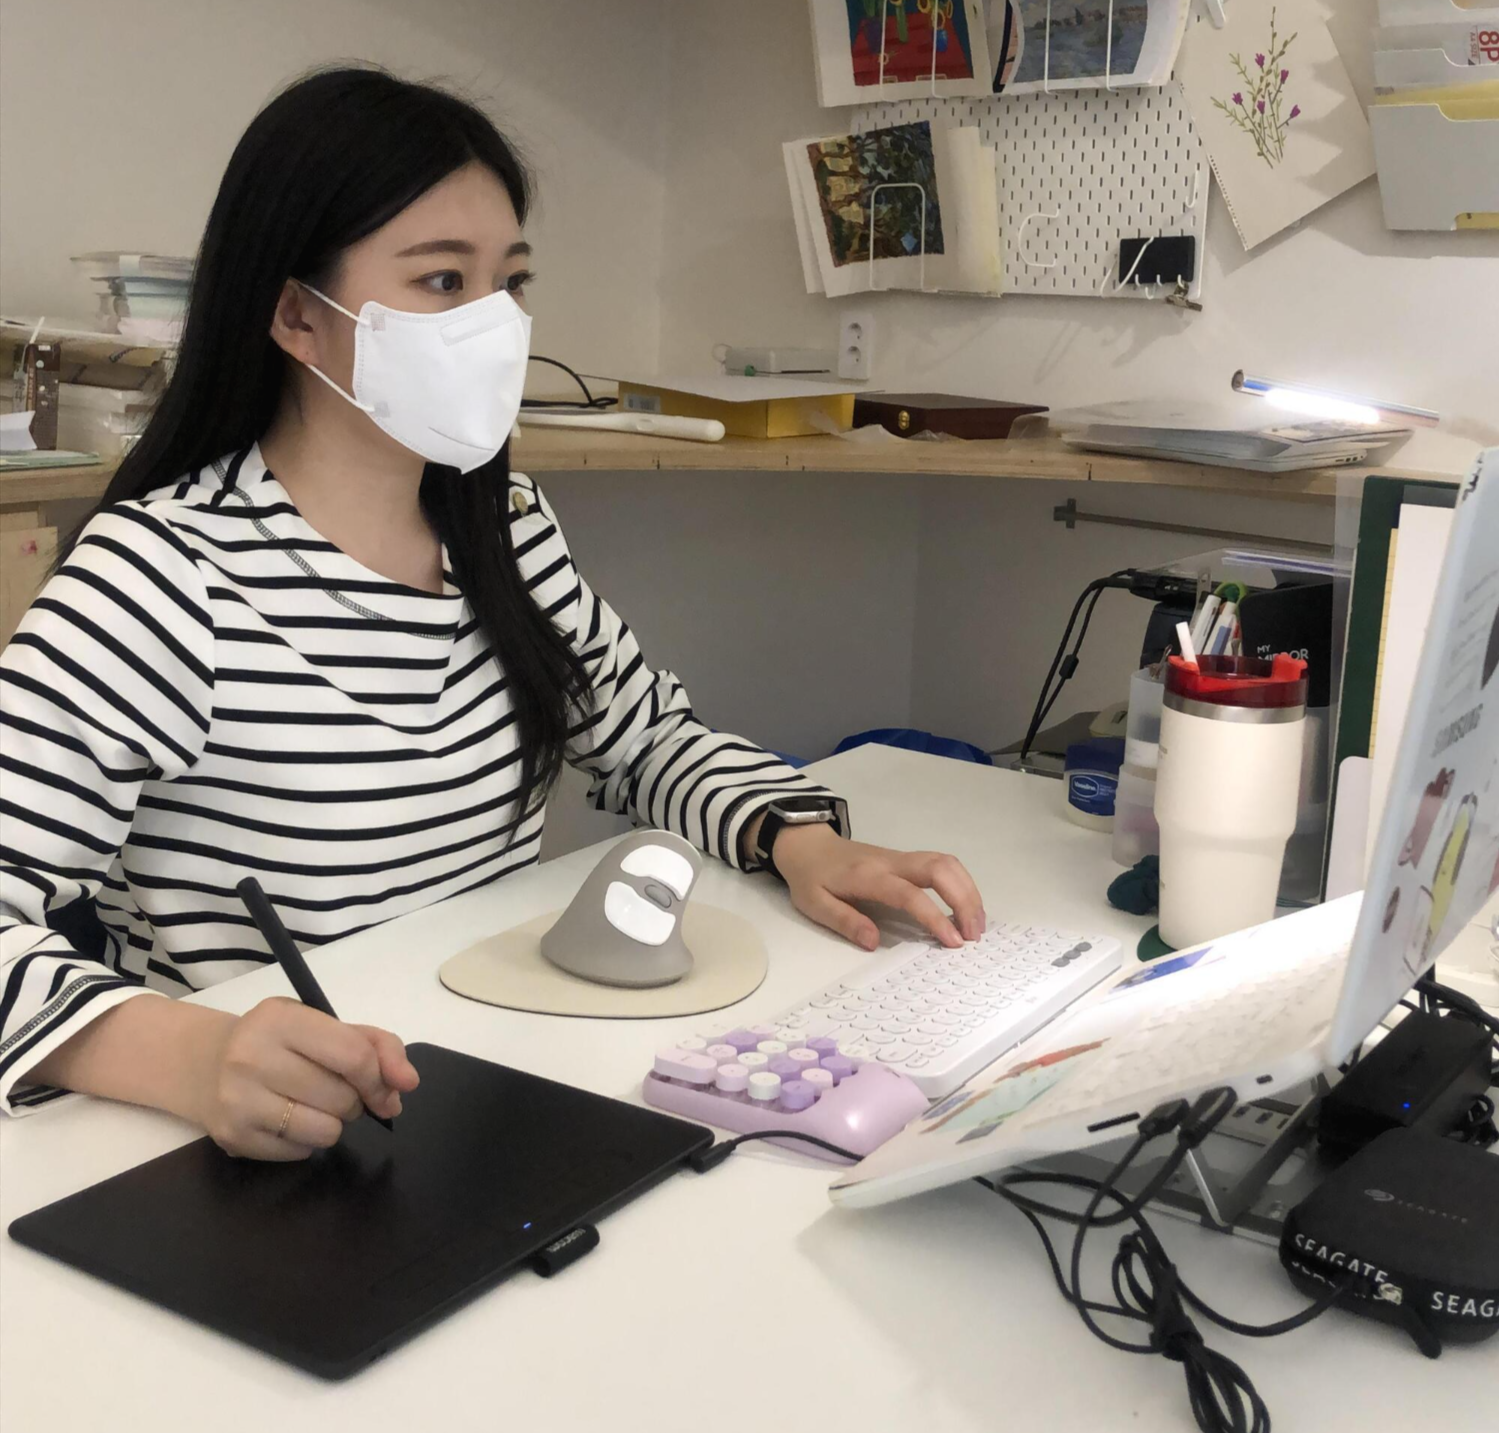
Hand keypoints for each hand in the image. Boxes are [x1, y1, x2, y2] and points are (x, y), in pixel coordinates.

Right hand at [190, 997, 419, 1160]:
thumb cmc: (280, 1041)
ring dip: (332, 1124)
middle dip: (353, 1101)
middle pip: (342, 1098)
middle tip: (336, 1092)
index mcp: (282, 1019)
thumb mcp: (325, 1027)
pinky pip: (300, 1153)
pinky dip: (306, 1141)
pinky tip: (287, 1120)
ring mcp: (238, 1099)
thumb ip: (377, 1045)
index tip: (385, 1089)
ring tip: (313, 1106)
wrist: (205, 1063)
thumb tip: (407, 1083)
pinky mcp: (232, 1137)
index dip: (380, 1079)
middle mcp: (252, 1056)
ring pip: (325, 1131)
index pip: (353, 1055)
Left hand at [767, 824, 985, 951]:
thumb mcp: (815, 904)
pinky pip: (943, 865)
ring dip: (968, 891)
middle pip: (940, 868)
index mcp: (869, 876)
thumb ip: (845, 921)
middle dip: (965, 900)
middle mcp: (892, 862)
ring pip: (947, 863)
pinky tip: (966, 908)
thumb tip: (874, 942)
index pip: (910, 894)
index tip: (952, 942)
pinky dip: (962, 884)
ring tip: (977, 925)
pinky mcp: (907, 859)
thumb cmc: (811, 877)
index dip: (934, 917)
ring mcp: (902, 857)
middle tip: (974, 936)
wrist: (808, 844)